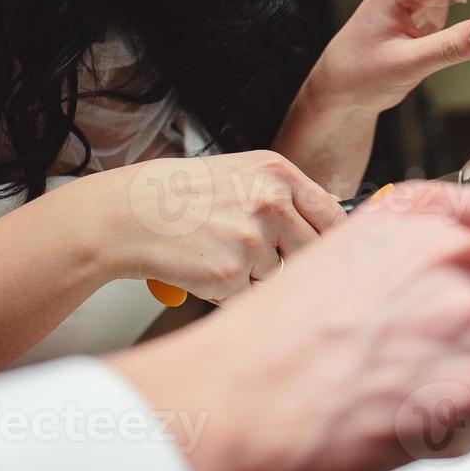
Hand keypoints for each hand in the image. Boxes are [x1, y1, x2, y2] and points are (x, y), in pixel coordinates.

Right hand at [85, 150, 345, 301]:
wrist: (129, 214)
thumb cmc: (180, 194)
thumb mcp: (241, 174)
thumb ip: (286, 195)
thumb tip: (333, 224)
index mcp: (277, 174)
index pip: (332, 215)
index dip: (336, 239)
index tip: (340, 254)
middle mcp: (270, 203)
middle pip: (313, 251)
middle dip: (292, 261)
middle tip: (256, 253)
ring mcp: (252, 239)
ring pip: (279, 276)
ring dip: (254, 275)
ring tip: (217, 250)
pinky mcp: (231, 274)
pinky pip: (248, 296)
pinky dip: (230, 291)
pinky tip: (205, 266)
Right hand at [110, 182, 469, 470]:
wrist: (231, 406)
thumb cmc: (264, 345)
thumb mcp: (343, 257)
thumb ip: (415, 255)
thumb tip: (461, 274)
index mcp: (423, 216)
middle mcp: (454, 256)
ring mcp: (467, 319)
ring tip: (399, 391)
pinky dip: (445, 435)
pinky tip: (388, 420)